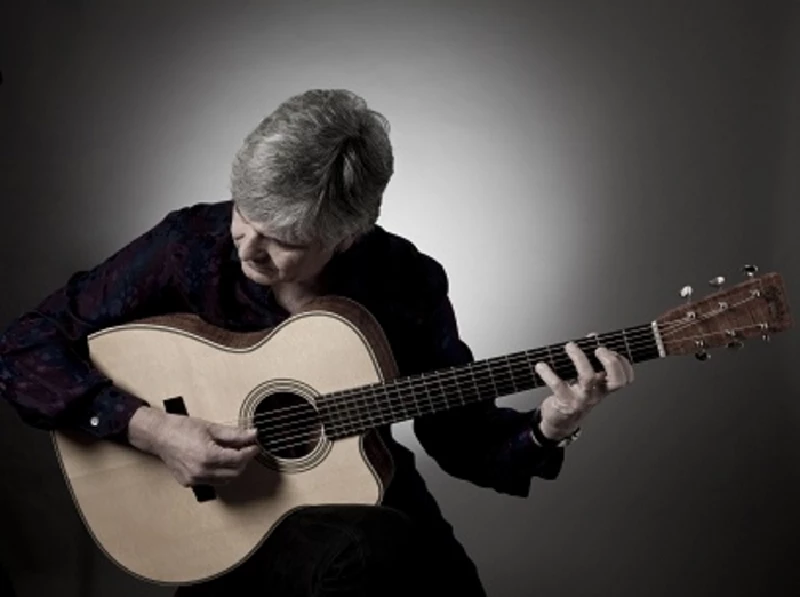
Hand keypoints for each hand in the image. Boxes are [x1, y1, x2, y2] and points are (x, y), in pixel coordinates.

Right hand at [128, 407, 259, 486]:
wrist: (159, 435)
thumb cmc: (181, 428)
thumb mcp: (211, 428)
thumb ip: (235, 434)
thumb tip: (253, 434)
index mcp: (209, 456)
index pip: (239, 459)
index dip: (250, 452)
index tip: (255, 445)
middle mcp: (202, 471)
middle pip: (235, 472)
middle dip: (243, 461)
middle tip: (245, 448)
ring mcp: (194, 479)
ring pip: (225, 480)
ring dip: (233, 469)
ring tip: (232, 454)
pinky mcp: (189, 483)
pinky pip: (212, 482)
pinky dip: (220, 473)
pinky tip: (218, 461)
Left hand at [534, 342, 633, 440]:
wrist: (560, 422)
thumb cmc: (574, 397)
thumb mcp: (586, 381)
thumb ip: (590, 359)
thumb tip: (592, 337)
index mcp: (603, 387)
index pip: (624, 379)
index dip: (624, 365)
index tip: (612, 350)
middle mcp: (596, 393)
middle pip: (615, 380)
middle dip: (610, 361)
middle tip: (598, 349)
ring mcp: (582, 398)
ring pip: (587, 378)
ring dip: (579, 358)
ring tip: (570, 347)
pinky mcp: (564, 401)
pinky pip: (557, 384)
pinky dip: (548, 373)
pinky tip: (541, 366)